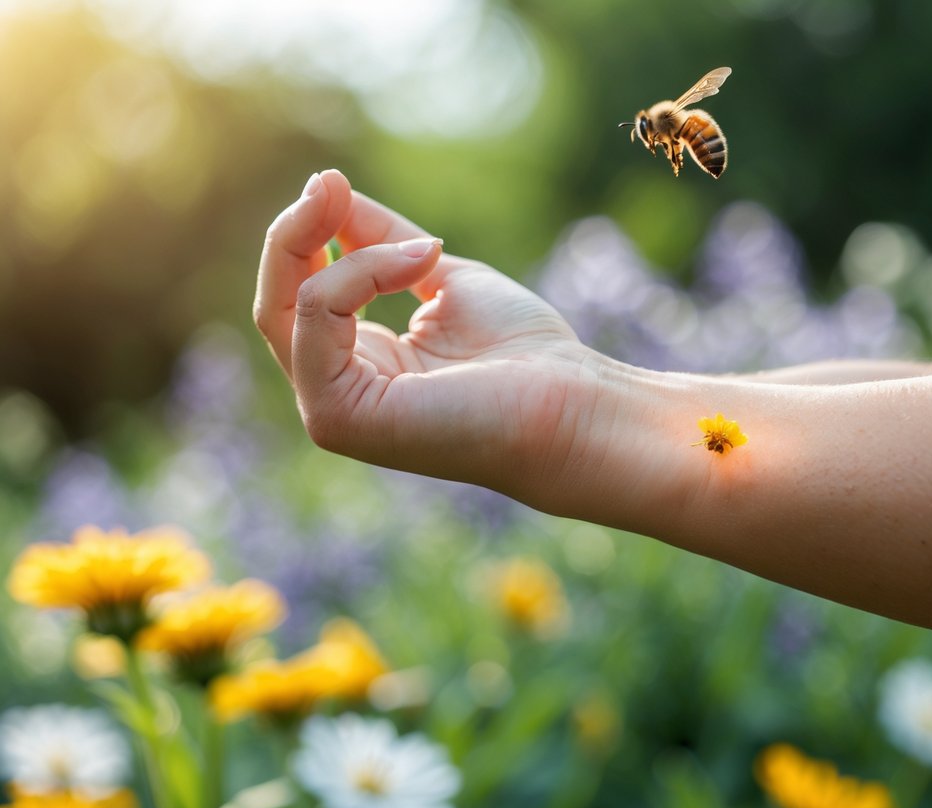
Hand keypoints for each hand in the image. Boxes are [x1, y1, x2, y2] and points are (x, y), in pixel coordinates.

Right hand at [253, 170, 597, 494]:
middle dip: (295, 233)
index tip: (331, 181)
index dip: (308, 232)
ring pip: (288, 306)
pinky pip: (315, 317)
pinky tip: (418, 266)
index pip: (301, 292)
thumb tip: (325, 190)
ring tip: (420, 248)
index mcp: (361, 363)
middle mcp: (336, 391)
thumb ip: (379, 240)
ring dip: (346, 253)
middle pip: (276, 301)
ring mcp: (331, 412)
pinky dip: (358, 275)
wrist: (572, 404)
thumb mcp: (441, 273)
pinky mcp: (337, 419)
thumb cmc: (525, 352)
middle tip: (326, 183)